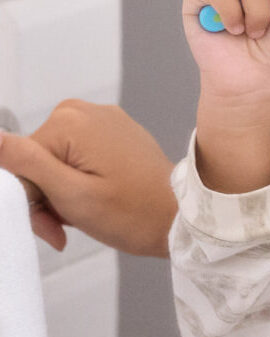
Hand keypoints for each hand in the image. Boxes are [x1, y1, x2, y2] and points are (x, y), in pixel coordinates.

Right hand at [0, 101, 175, 255]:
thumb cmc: (135, 214)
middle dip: (45, 198)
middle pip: (36, 160)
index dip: (29, 200)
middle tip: (66, 226)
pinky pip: (76, 159)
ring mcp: (100, 120)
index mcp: (67, 121)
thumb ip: (26, 163)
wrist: (183, 219)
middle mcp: (81, 111)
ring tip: (86, 215)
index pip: (18, 162)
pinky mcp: (111, 134)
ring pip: (53, 163)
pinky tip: (95, 201)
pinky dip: (78, 184)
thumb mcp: (71, 195)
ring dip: (61, 195)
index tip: (50, 225)